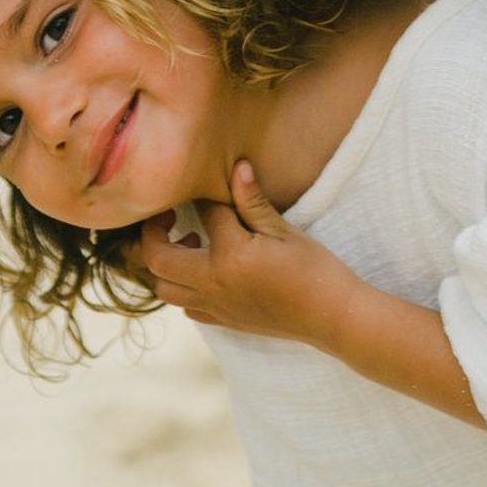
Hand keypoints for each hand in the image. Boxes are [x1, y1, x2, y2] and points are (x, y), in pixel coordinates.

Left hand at [137, 162, 355, 345]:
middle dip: (154, 233)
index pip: (204, 213)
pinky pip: (188, 307)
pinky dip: (183, 288)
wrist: (332, 316)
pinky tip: (204, 271)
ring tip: (190, 244)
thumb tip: (237, 166)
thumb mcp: (284, 230)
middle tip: (169, 215)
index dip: (207, 194)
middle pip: (158, 258)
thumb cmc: (314, 270)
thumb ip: (252, 200)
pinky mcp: (224, 320)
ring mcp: (216, 306)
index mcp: (229, 255)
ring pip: (165, 289)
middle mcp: (213, 283)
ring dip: (165, 264)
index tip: (213, 183)